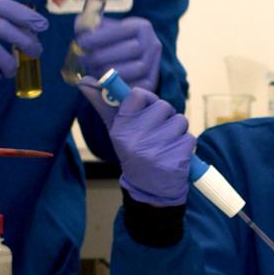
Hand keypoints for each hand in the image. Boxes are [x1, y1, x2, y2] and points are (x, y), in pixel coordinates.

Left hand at [75, 15, 161, 88]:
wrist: (123, 59)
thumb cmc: (107, 42)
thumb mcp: (100, 30)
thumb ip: (90, 28)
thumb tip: (84, 33)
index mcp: (142, 27)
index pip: (123, 30)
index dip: (101, 37)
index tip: (81, 42)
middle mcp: (153, 44)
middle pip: (129, 51)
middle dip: (101, 56)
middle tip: (82, 59)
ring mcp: (154, 64)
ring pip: (133, 70)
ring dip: (108, 72)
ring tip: (90, 71)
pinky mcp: (151, 82)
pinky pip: (135, 86)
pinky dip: (118, 87)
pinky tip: (100, 83)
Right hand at [85, 84, 193, 206]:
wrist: (149, 192)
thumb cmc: (134, 154)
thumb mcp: (117, 132)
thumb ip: (104, 106)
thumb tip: (84, 82)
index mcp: (121, 129)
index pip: (138, 95)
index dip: (148, 99)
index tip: (147, 110)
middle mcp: (136, 139)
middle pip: (164, 106)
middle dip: (165, 118)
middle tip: (157, 134)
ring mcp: (156, 151)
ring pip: (180, 121)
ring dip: (177, 132)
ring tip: (166, 146)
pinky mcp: (175, 161)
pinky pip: (189, 138)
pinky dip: (185, 147)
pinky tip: (174, 157)